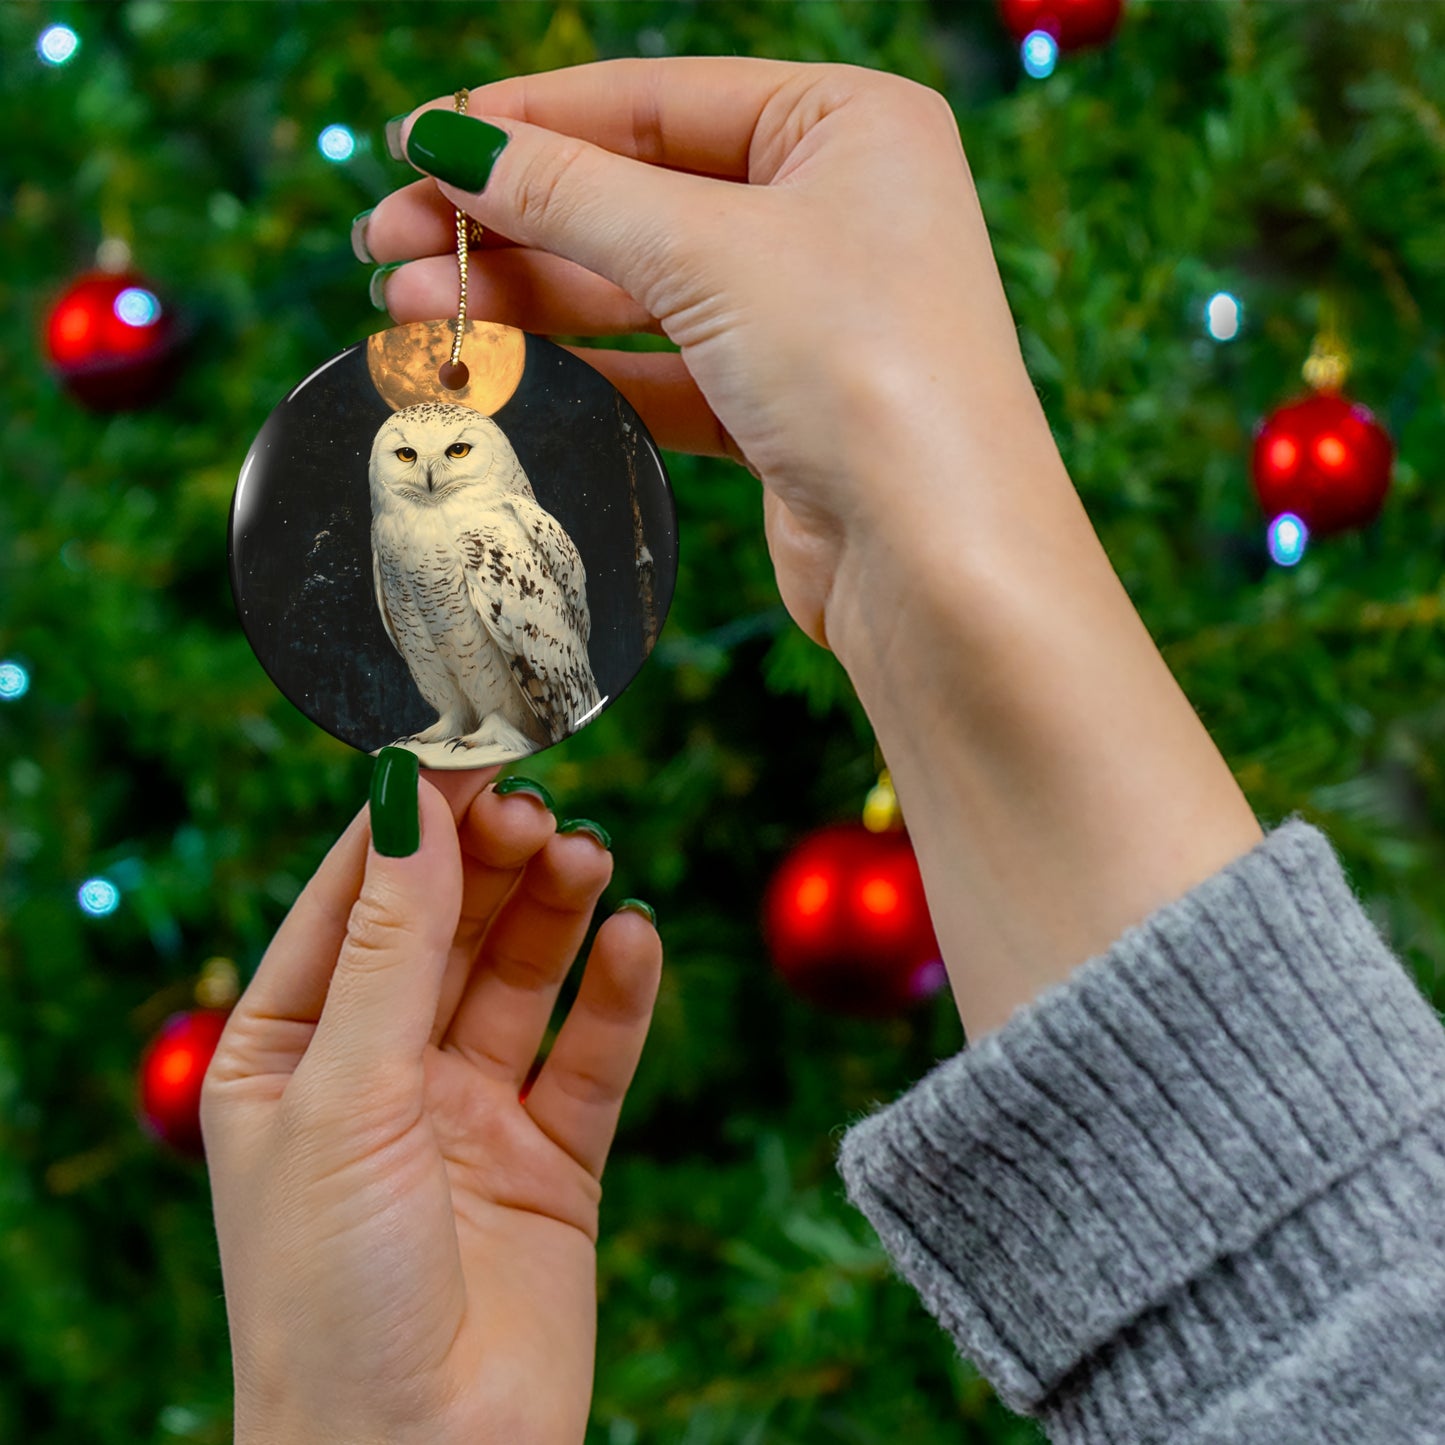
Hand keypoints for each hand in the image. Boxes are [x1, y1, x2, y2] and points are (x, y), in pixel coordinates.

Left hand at [202, 767, 660, 1444]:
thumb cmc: (332, 1295)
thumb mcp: (346, 1095)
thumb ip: (391, 944)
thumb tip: (409, 794)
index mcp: (289, 1052)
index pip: (354, 899)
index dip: (411, 820)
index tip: (469, 743)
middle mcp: (380, 1072)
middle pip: (446, 926)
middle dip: (490, 861)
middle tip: (538, 808)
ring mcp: (468, 1113)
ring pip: (521, 977)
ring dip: (555, 911)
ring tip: (588, 858)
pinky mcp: (552, 1160)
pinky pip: (591, 1055)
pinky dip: (617, 994)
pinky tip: (635, 940)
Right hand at [362, 57, 1053, 658]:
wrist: (939, 562)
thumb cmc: (864, 370)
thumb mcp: (708, 251)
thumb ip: (572, 193)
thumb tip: (452, 142)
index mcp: (848, 125)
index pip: (656, 100)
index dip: (528, 121)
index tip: (417, 142)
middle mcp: (835, 211)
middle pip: (637, 196)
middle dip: (508, 220)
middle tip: (386, 242)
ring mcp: (809, 315)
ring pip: (640, 290)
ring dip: (525, 299)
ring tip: (407, 308)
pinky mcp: (783, 409)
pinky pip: (661, 371)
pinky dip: (581, 370)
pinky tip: (494, 368)